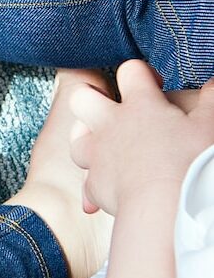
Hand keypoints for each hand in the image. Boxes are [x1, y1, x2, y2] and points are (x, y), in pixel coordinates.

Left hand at [69, 60, 213, 215]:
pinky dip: (94, 186)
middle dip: (91, 96)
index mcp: (140, 105)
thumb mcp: (209, 124)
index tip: (154, 85)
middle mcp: (110, 126)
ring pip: (76, 138)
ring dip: (87, 140)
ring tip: (105, 145)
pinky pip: (86, 183)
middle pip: (81, 98)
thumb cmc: (190, 162)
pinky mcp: (94, 184)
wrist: (164, 206)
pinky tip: (104, 191)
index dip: (140, 73)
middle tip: (112, 107)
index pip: (129, 71)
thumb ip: (210, 99)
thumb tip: (213, 84)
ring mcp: (98, 155)